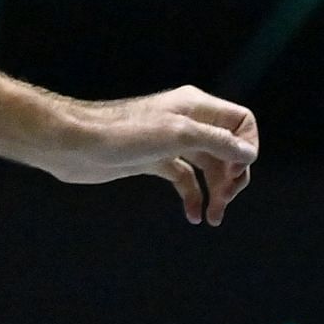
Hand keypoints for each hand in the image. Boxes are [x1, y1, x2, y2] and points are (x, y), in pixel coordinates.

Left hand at [48, 85, 257, 225]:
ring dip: (216, 192)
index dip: (246, 148)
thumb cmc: (123, 133)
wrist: (76, 145)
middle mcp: (185, 121)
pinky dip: (193, 196)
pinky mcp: (153, 160)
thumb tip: (248, 153)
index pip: (241, 121)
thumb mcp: (178, 134)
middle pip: (228, 149)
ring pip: (208, 167)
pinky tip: (193, 215)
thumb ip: (217, 142)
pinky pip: (185, 179)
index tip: (234, 172)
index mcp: (195, 106)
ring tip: (213, 218)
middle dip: (233, 177)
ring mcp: (169, 142)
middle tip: (224, 201)